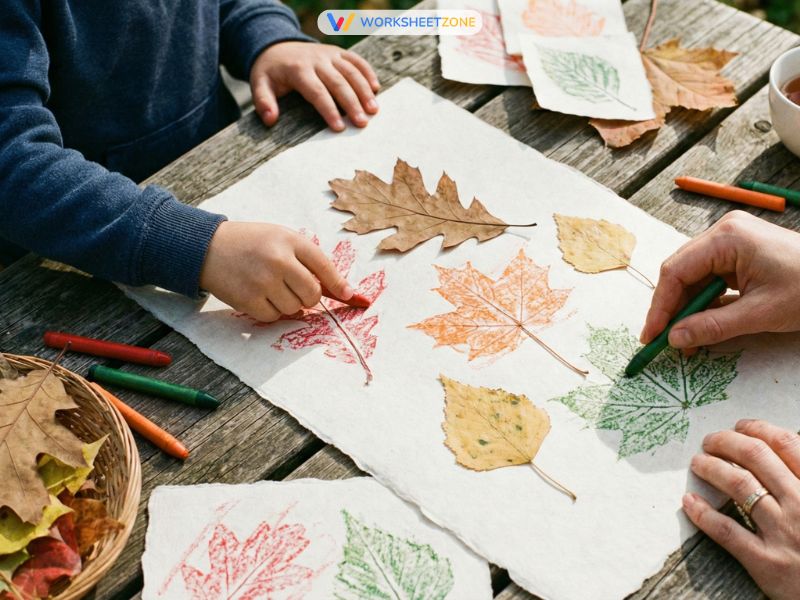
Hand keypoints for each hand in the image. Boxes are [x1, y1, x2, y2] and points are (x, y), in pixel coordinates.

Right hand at [199, 222, 352, 321]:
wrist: (207, 247)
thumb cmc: (252, 244)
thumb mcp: (281, 239)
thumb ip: (309, 260)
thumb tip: (339, 291)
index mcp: (290, 240)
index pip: (324, 266)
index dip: (339, 285)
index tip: (351, 297)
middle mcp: (278, 260)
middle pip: (312, 294)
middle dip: (309, 297)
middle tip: (295, 289)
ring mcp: (262, 281)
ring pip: (295, 309)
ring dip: (289, 304)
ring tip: (273, 288)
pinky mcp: (247, 300)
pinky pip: (274, 317)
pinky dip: (272, 311)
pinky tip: (260, 296)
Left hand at [249, 41, 379, 130]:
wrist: (276, 46)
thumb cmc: (270, 72)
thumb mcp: (259, 84)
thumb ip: (263, 101)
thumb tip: (270, 120)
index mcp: (298, 70)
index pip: (317, 92)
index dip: (329, 110)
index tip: (339, 128)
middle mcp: (316, 60)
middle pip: (338, 83)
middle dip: (352, 103)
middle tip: (362, 123)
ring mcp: (329, 54)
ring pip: (351, 71)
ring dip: (364, 90)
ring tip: (374, 110)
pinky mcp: (338, 52)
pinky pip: (356, 60)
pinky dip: (367, 72)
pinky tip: (376, 89)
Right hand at [640, 211, 799, 348]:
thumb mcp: (761, 313)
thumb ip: (713, 326)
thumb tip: (675, 340)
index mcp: (726, 238)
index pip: (676, 272)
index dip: (660, 306)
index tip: (652, 336)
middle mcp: (723, 233)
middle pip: (680, 273)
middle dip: (671, 309)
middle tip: (664, 341)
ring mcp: (731, 242)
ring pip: (692, 278)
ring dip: (687, 309)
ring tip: (686, 340)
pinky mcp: (739, 255)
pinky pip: (710, 279)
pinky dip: (704, 304)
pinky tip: (702, 326)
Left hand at [683, 420, 799, 599]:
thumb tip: (774, 451)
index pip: (786, 444)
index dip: (757, 429)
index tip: (740, 427)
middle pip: (756, 457)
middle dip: (726, 442)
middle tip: (710, 441)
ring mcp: (784, 533)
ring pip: (739, 485)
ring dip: (711, 468)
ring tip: (698, 463)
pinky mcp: (767, 562)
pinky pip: (726, 531)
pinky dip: (702, 513)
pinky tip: (689, 502)